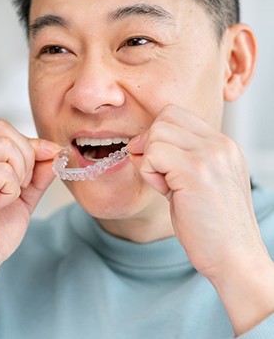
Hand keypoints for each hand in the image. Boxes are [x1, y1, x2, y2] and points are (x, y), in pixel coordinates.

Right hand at [0, 120, 59, 286]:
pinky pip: (2, 171)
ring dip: (20, 174)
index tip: (49, 157)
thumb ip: (37, 174)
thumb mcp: (23, 197)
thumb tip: (55, 151)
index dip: (31, 143)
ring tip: (8, 197)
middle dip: (27, 157)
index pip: (2, 129)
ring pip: (6, 146)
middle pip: (4, 130)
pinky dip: (11, 190)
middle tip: (21, 187)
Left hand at [128, 105, 273, 333]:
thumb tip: (138, 144)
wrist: (234, 257)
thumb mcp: (196, 182)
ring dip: (150, 160)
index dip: (157, 135)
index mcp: (222, 145)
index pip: (176, 114)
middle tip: (159, 173)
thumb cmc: (211, 224)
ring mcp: (210, 155)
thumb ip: (174, 158)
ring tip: (165, 185)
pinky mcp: (195, 172)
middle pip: (164, 118)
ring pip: (156, 133)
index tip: (158, 161)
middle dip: (150, 144)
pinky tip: (165, 192)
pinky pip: (153, 154)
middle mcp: (219, 144)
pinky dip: (149, 173)